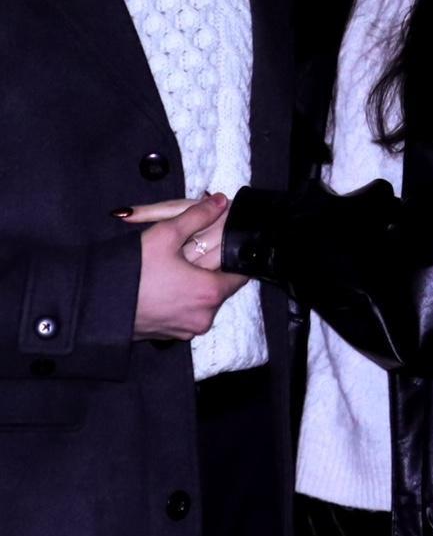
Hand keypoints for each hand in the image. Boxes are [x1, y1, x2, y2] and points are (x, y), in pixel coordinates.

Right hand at [131, 194, 246, 339]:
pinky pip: (184, 311)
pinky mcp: (167, 334)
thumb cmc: (131, 270)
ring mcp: (184, 330)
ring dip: (194, 281)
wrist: (89, 305)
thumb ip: (199, 215)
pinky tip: (163, 281)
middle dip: (212, 266)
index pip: (240, 273)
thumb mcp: (166, 233)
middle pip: (220, 285)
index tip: (225, 241)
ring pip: (201, 298)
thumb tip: (221, 201)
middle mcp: (203, 317)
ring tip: (175, 263)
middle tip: (195, 247)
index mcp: (210, 293)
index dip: (234, 254)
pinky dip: (180, 296)